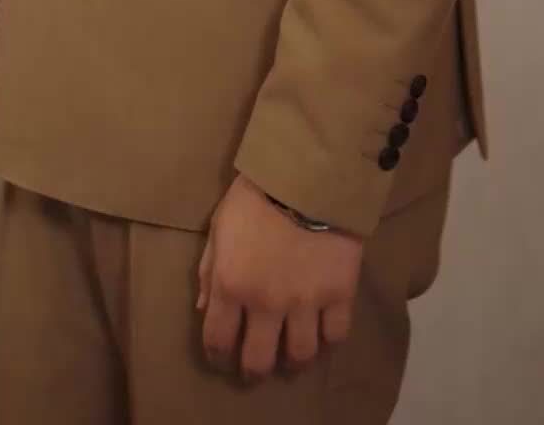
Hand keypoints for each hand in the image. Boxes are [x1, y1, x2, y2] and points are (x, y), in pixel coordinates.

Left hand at [195, 174, 361, 383]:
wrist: (306, 172)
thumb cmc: (254, 196)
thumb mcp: (219, 226)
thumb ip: (210, 269)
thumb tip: (204, 308)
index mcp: (231, 286)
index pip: (217, 341)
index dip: (217, 358)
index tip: (220, 359)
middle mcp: (266, 303)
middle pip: (259, 361)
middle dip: (253, 371)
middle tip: (255, 368)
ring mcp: (305, 302)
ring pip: (300, 356)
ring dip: (292, 362)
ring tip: (290, 357)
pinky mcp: (339, 294)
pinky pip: (336, 335)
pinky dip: (328, 339)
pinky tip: (321, 333)